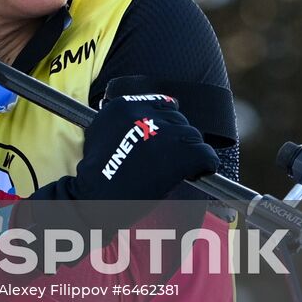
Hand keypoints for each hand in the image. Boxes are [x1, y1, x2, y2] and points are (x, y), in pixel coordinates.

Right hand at [36, 86, 218, 204]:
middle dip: (177, 139)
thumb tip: (149, 119)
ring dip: (188, 152)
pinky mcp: (182, 153)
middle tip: (168, 159)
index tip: (167, 137)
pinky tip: (195, 174)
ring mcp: (165, 132)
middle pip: (179, 119)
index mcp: (123, 106)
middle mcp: (145, 113)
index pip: (161, 103)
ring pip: (193, 135)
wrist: (95, 198)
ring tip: (176, 170)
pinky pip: (207, 155)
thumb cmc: (98, 174)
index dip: (167, 123)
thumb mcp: (100, 134)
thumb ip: (124, 122)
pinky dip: (205, 165)